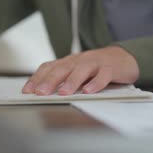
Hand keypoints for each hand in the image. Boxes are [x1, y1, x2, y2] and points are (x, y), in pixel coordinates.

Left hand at [22, 47, 138, 95]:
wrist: (124, 58)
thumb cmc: (97, 68)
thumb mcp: (77, 73)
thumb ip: (63, 81)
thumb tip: (42, 95)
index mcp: (69, 62)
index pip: (49, 67)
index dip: (37, 78)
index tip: (27, 91)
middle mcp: (79, 60)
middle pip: (62, 69)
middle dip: (49, 81)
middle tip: (40, 93)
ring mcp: (95, 63)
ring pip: (81, 70)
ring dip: (71, 82)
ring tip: (63, 93)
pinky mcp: (110, 68)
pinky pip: (103, 75)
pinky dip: (96, 83)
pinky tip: (89, 91)